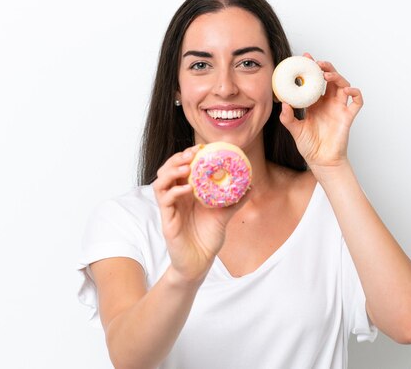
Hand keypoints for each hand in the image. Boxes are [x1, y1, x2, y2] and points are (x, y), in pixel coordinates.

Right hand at [152, 146, 241, 283]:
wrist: (200, 263)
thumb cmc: (207, 239)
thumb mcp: (224, 216)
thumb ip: (234, 201)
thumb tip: (249, 186)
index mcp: (186, 193)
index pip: (181, 168)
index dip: (188, 156)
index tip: (202, 148)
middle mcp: (175, 198)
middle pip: (167, 171)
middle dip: (177, 158)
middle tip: (192, 153)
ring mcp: (170, 209)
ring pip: (160, 182)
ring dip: (171, 171)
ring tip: (186, 167)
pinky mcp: (167, 221)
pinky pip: (165, 201)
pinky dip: (175, 191)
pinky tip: (188, 189)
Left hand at [279, 53, 362, 170]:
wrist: (321, 161)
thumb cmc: (309, 146)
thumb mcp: (294, 130)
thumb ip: (288, 118)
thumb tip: (283, 103)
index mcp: (315, 103)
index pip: (314, 82)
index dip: (312, 69)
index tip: (305, 58)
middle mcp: (328, 103)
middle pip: (331, 79)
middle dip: (326, 68)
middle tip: (317, 64)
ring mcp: (339, 109)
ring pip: (344, 86)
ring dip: (337, 77)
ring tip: (327, 75)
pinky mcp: (348, 117)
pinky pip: (357, 102)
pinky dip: (356, 94)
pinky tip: (348, 90)